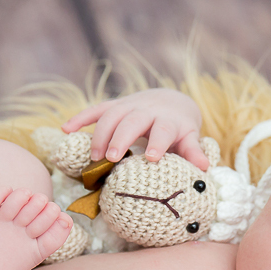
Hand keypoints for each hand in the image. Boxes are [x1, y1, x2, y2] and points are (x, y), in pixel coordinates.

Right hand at [61, 88, 208, 169]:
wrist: (172, 101)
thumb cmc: (180, 129)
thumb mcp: (190, 138)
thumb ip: (194, 152)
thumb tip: (204, 168)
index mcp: (168, 120)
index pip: (163, 129)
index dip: (157, 142)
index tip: (151, 158)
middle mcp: (147, 110)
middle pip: (132, 120)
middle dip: (121, 138)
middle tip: (111, 159)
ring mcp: (128, 105)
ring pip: (111, 115)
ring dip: (100, 134)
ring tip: (93, 157)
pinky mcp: (115, 105)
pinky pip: (95, 109)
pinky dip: (80, 118)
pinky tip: (66, 129)